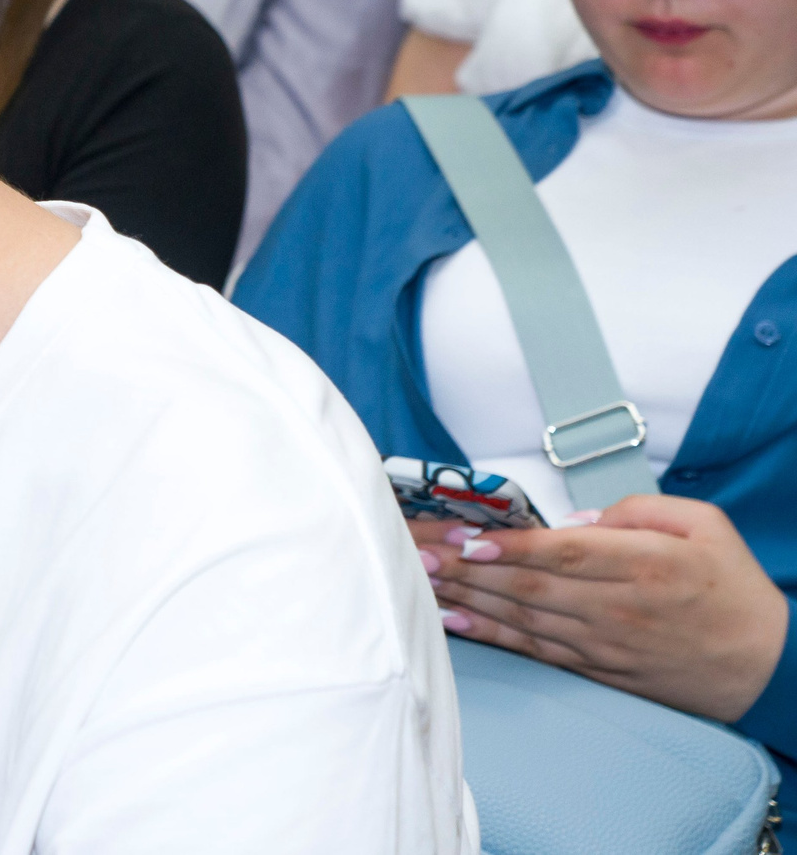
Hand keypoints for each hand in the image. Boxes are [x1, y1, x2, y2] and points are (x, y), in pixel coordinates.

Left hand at [419, 495, 787, 722]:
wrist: (769, 668)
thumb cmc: (734, 588)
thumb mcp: (702, 525)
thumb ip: (636, 510)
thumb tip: (574, 519)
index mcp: (643, 565)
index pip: (563, 553)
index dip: (509, 546)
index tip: (465, 538)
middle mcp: (618, 607)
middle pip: (529, 587)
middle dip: (466, 570)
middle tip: (418, 554)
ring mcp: (606, 644)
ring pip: (524, 619)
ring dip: (468, 600)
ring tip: (422, 582)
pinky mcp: (601, 670)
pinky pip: (536, 651)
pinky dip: (493, 636)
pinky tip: (456, 622)